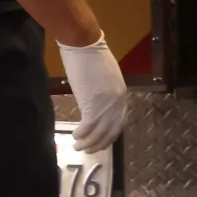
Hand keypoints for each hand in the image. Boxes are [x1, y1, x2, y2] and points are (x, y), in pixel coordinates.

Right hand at [57, 35, 128, 151]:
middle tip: (89, 150)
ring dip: (88, 142)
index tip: (102, 141)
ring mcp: (106, 105)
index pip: (119, 121)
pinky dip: (81, 134)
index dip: (110, 134)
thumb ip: (106, 92)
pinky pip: (88, 127)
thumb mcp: (106, 78)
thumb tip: (98, 102)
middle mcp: (118, 102)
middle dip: (100, 143)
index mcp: (122, 94)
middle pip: (111, 130)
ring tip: (77, 146)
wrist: (84, 46)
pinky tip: (74, 136)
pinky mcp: (92, 105)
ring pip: (99, 132)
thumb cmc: (92, 57)